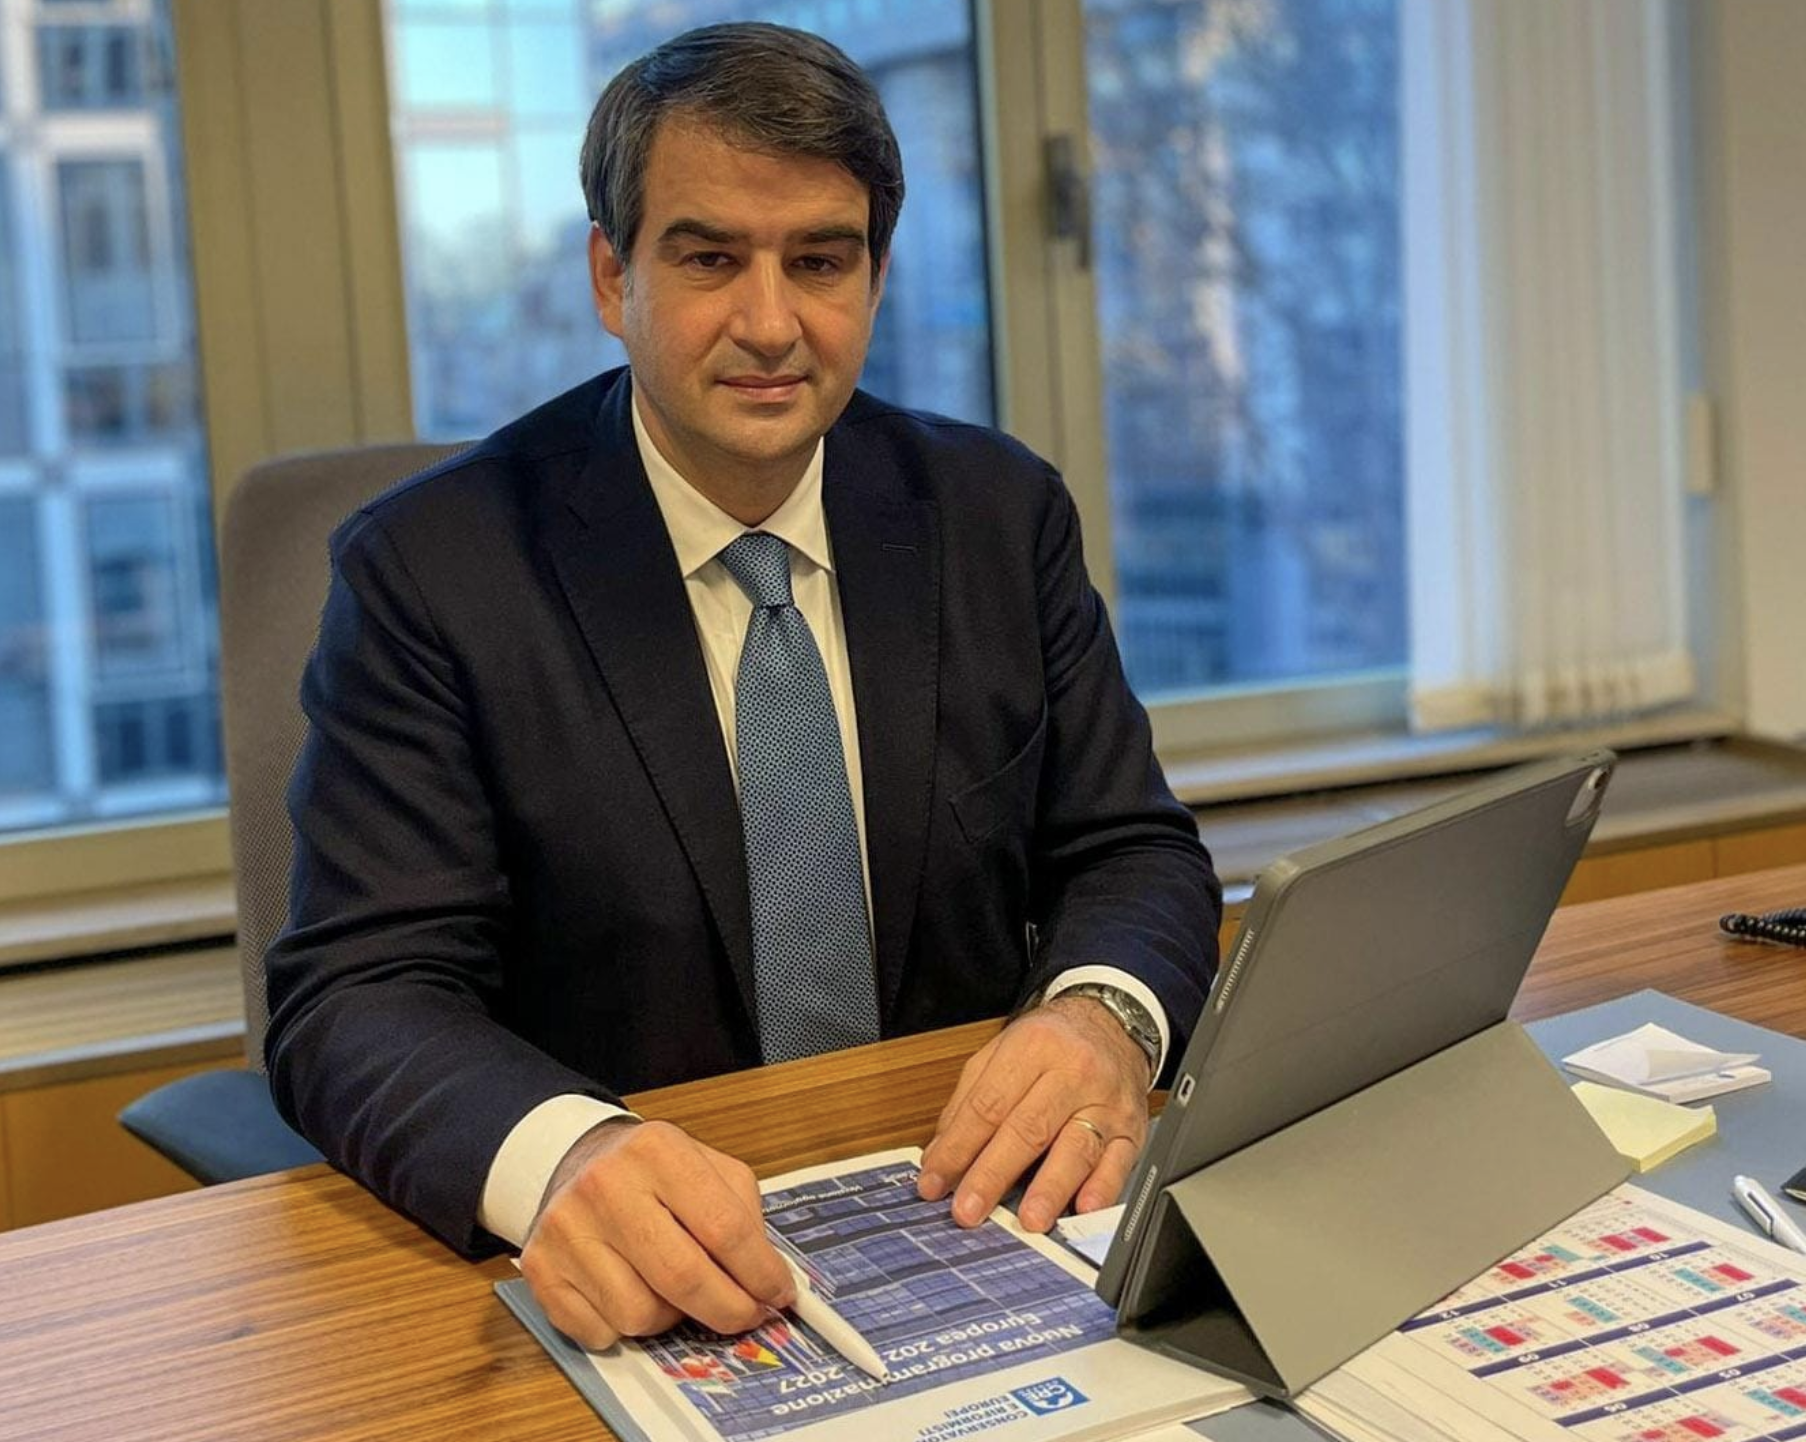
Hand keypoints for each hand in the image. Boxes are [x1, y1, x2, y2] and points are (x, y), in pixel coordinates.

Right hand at [520, 1117, 793, 1350]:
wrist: (576, 1159)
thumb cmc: (653, 1172)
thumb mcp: (707, 1167)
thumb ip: (743, 1216)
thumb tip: (770, 1283)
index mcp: (658, 1150)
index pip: (725, 1227)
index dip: (760, 1272)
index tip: (778, 1294)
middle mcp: (606, 1185)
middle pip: (683, 1277)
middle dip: (727, 1309)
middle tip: (745, 1315)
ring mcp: (566, 1228)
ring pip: (639, 1315)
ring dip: (669, 1317)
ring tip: (670, 1289)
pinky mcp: (540, 1267)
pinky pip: (599, 1332)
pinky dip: (623, 1327)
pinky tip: (628, 1292)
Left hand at [916, 995, 1151, 1233]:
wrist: (1112, 1024)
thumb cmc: (1052, 1043)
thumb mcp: (1001, 1053)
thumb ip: (967, 1102)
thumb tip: (940, 1155)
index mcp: (1032, 1048)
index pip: (988, 1106)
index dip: (957, 1148)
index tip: (935, 1182)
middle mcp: (1073, 1073)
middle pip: (1028, 1129)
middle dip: (994, 1175)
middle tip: (969, 1209)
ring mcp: (1106, 1102)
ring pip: (1076, 1148)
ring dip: (1051, 1188)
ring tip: (1028, 1220)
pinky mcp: (1132, 1128)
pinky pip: (1120, 1161)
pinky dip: (1102, 1188)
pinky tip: (1084, 1208)